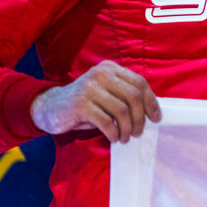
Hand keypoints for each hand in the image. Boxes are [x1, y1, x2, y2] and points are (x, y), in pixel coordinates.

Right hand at [30, 60, 160, 143]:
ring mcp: (89, 87)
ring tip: (125, 138)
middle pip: (134, 96)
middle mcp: (101, 74)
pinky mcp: (80, 104)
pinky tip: (113, 137)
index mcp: (111, 69)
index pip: (140, 82)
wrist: (50, 108)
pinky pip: (106, 121)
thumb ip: (125, 97)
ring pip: (122, 110)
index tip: (156, 118)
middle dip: (140, 118)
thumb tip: (151, 114)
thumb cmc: (85, 104)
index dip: (151, 101)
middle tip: (138, 132)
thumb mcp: (106, 94)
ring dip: (127, 128)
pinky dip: (113, 132)